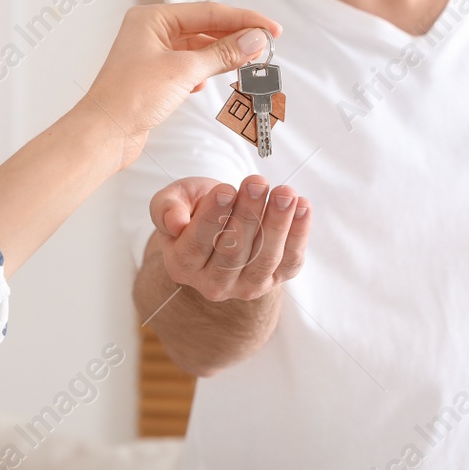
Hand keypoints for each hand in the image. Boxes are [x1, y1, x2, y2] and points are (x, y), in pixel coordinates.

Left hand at [79, 2, 280, 169]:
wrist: (104, 134)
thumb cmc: (130, 97)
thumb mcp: (184, 71)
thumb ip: (222, 54)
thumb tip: (255, 40)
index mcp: (151, 18)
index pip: (208, 12)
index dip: (244, 20)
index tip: (272, 28)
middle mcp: (150, 32)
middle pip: (204, 28)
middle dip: (235, 37)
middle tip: (266, 46)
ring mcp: (151, 55)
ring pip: (197, 48)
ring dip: (222, 56)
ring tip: (248, 62)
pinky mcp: (154, 78)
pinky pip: (188, 67)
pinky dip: (204, 72)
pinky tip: (210, 81)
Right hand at [151, 175, 310, 301]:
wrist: (219, 222)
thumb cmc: (192, 208)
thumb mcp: (172, 200)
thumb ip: (165, 209)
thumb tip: (176, 223)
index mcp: (182, 265)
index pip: (196, 245)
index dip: (212, 218)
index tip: (225, 190)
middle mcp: (212, 284)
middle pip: (232, 253)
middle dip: (248, 215)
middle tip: (258, 182)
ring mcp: (246, 286)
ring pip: (264, 259)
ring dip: (277, 224)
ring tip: (285, 192)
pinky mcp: (274, 280)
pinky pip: (290, 262)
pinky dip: (299, 235)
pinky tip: (303, 207)